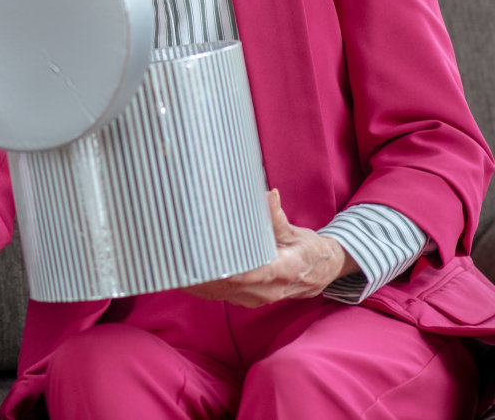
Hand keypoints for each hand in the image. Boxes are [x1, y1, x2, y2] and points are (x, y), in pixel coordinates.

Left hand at [183, 190, 354, 307]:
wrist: (319, 272)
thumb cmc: (307, 250)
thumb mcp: (295, 232)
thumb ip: (277, 217)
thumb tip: (269, 195)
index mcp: (283, 270)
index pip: (250, 273)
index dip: (227, 269)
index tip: (204, 262)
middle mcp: (269, 290)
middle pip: (229, 283)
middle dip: (203, 272)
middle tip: (178, 257)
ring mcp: (257, 298)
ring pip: (222, 291)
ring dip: (199, 281)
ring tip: (174, 266)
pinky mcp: (249, 299)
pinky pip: (223, 295)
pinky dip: (204, 287)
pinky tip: (185, 278)